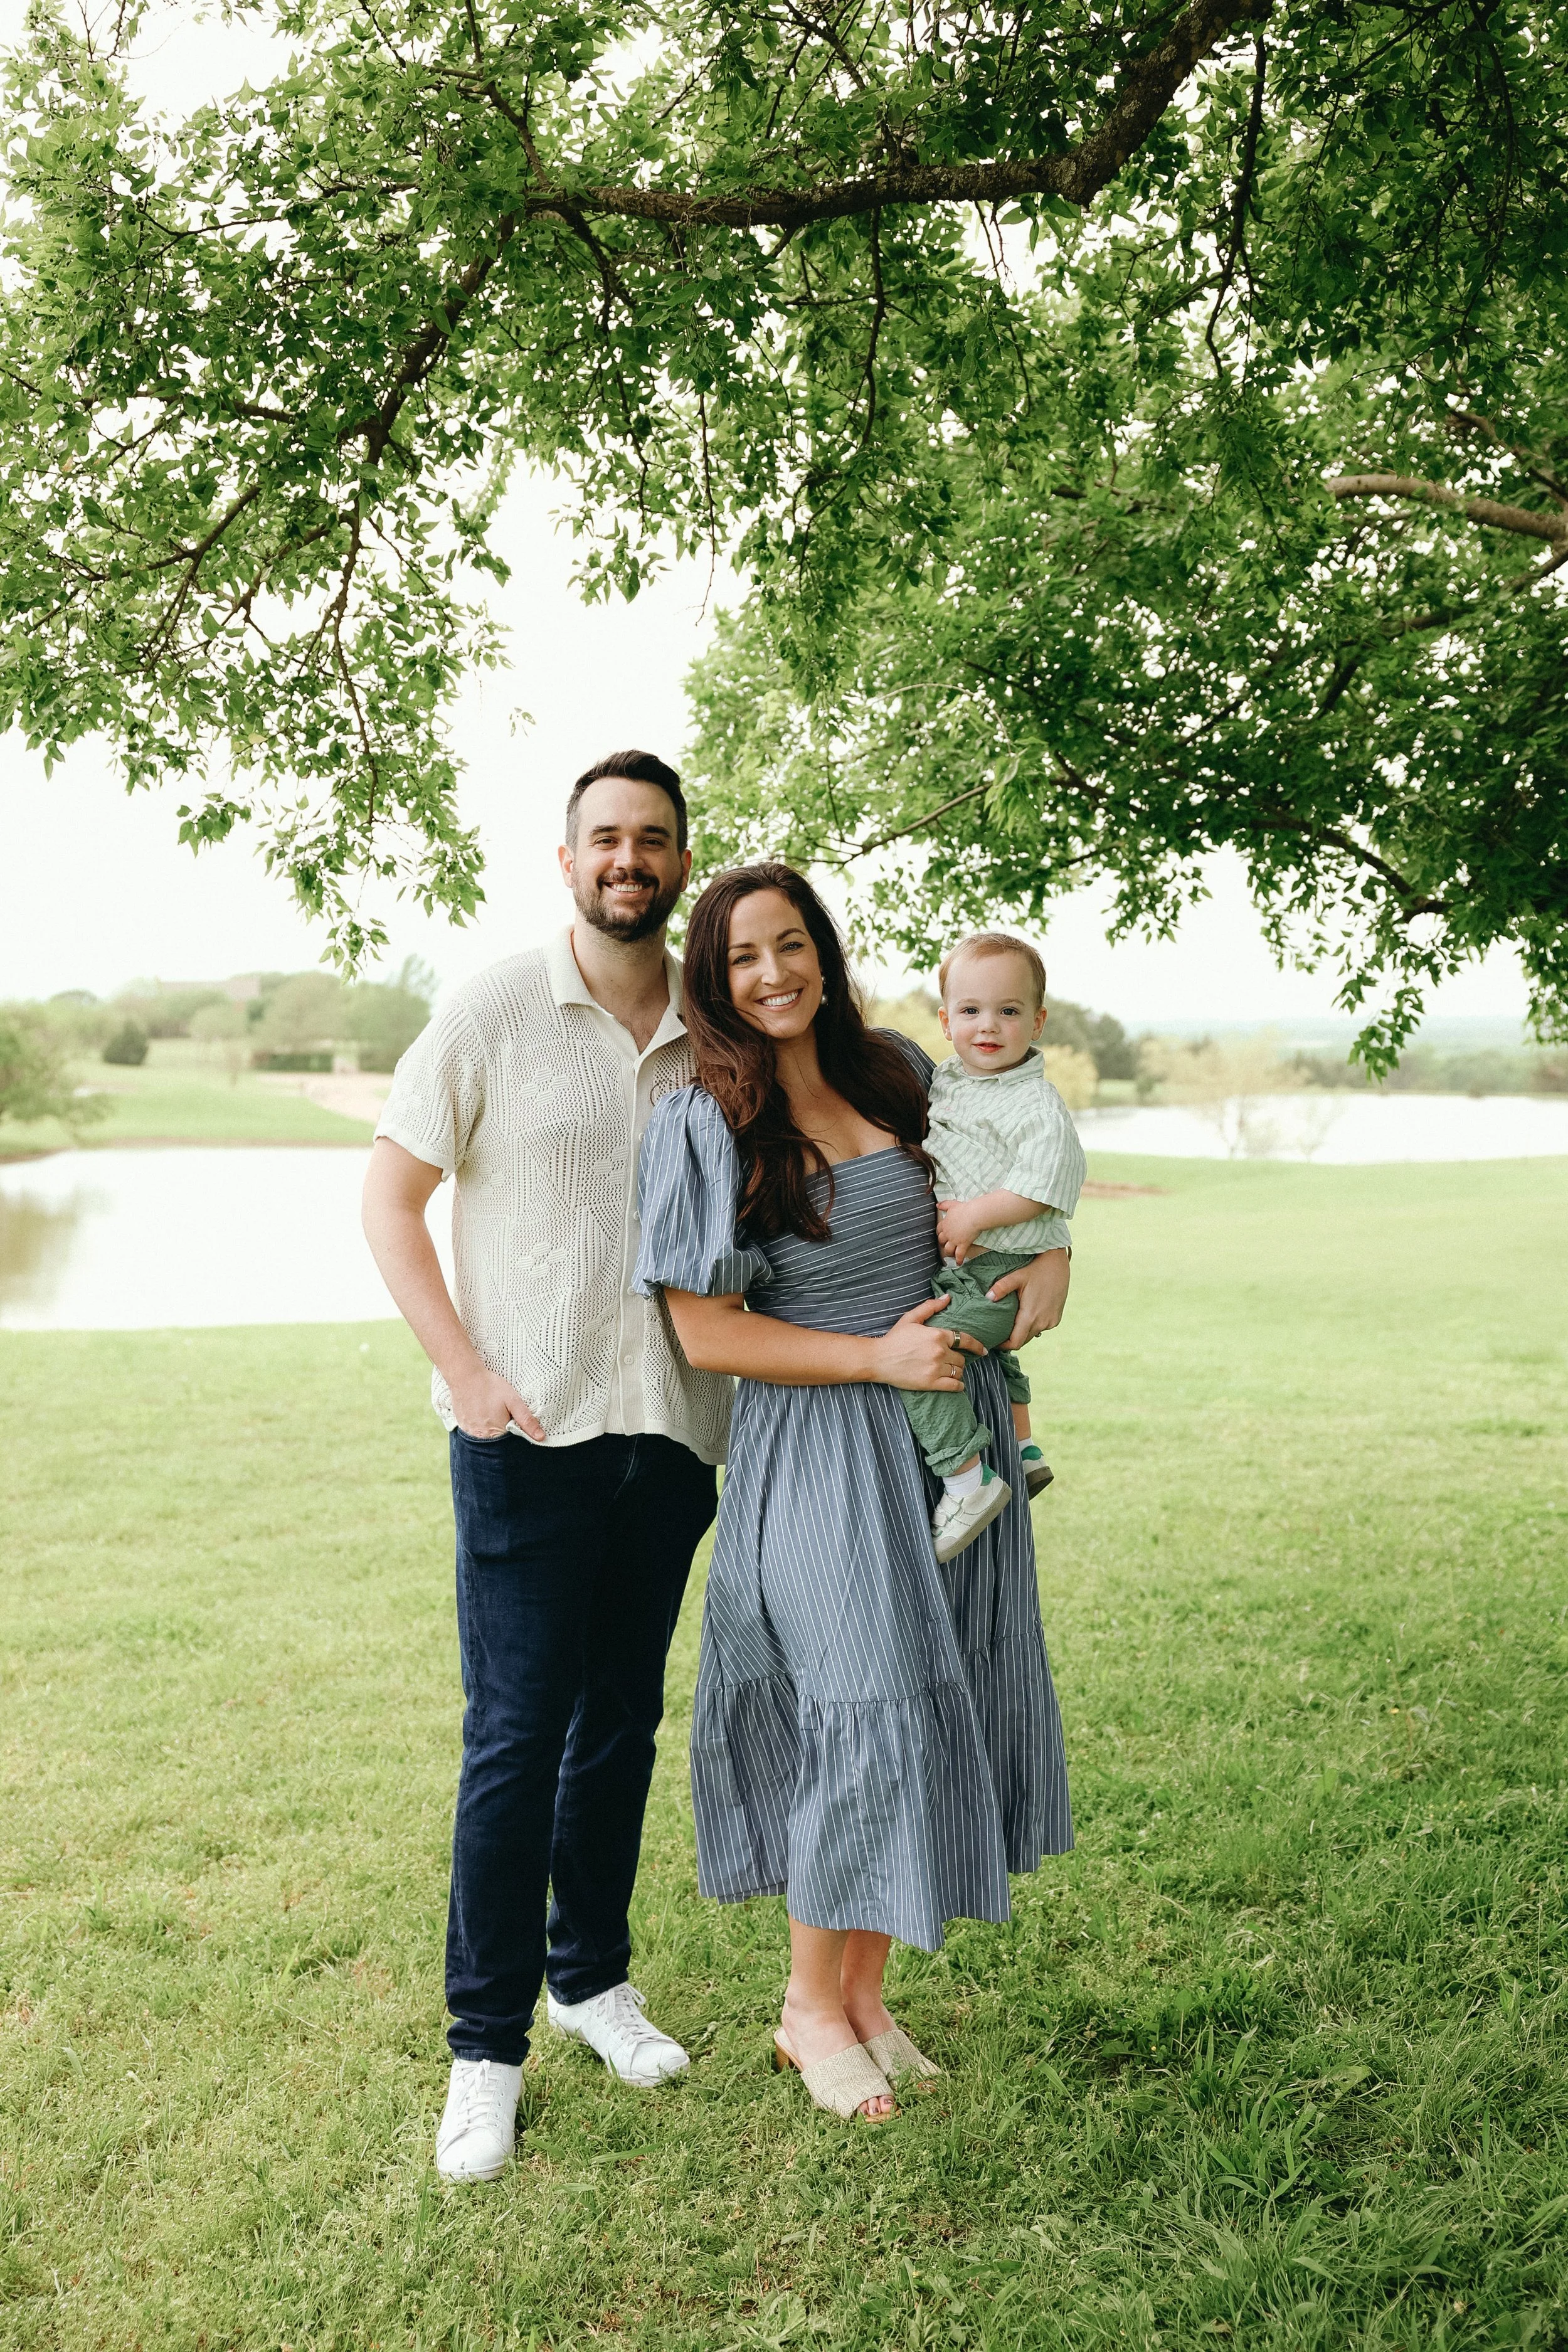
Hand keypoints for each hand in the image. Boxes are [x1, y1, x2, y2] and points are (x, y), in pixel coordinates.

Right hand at [447, 1361, 545, 1441]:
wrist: (465, 1376)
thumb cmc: (490, 1386)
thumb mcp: (513, 1400)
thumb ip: (526, 1420)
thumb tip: (540, 1437)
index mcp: (496, 1433)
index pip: (510, 1443)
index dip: (515, 1431)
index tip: (513, 1419)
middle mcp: (482, 1437)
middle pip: (497, 1440)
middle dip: (502, 1429)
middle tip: (500, 1411)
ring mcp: (470, 1432)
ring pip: (486, 1436)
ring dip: (491, 1427)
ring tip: (490, 1409)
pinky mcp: (462, 1426)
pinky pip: (475, 1431)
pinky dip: (480, 1424)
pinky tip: (481, 1411)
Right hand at [870, 1295, 985, 1390]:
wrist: (879, 1359)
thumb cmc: (894, 1338)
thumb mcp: (911, 1318)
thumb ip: (930, 1307)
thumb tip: (947, 1298)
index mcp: (937, 1335)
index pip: (964, 1340)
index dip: (977, 1346)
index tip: (983, 1351)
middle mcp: (939, 1352)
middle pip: (961, 1358)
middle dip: (959, 1359)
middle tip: (953, 1361)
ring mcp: (936, 1368)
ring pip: (959, 1371)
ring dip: (958, 1371)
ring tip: (951, 1371)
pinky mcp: (931, 1383)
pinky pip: (954, 1385)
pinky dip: (958, 1385)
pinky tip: (957, 1384)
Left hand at [935, 1199, 980, 1263]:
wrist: (974, 1215)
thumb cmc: (965, 1209)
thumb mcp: (952, 1205)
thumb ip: (944, 1205)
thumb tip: (937, 1204)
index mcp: (945, 1224)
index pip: (939, 1230)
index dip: (940, 1233)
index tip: (942, 1234)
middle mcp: (948, 1233)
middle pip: (941, 1241)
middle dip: (943, 1244)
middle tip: (946, 1245)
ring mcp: (954, 1240)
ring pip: (948, 1250)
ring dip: (949, 1253)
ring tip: (951, 1255)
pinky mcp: (962, 1245)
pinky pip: (959, 1255)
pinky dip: (959, 1260)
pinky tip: (959, 1263)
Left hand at [986, 1248, 1069, 1350]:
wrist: (1057, 1264)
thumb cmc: (1035, 1269)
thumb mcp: (1016, 1276)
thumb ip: (1001, 1288)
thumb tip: (987, 1297)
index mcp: (1030, 1316)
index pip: (1015, 1342)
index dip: (1003, 1346)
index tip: (993, 1341)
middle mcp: (1042, 1322)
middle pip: (1023, 1340)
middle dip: (1011, 1339)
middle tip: (998, 1333)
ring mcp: (1051, 1322)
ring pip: (1032, 1334)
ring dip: (1022, 1332)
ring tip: (1010, 1324)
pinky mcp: (1056, 1319)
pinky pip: (1041, 1328)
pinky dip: (1032, 1325)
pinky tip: (1025, 1316)